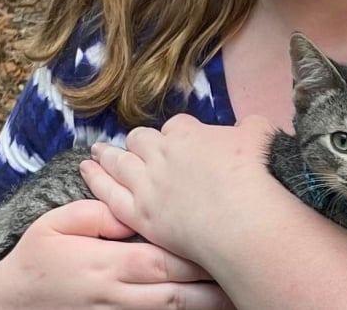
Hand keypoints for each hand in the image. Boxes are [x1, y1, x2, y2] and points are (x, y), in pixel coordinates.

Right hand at [0, 199, 234, 309]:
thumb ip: (96, 214)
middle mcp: (119, 295)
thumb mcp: (56, 224)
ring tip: (242, 292)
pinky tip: (211, 304)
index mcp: (107, 264)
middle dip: (215, 283)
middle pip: (178, 292)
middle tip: (249, 270)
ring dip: (208, 303)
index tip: (228, 240)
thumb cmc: (37, 256)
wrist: (11, 303)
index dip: (197, 255)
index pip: (162, 261)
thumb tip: (128, 209)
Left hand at [82, 114, 284, 265]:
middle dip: (139, 142)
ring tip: (97, 151)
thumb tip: (249, 127)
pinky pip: (109, 195)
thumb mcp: (260, 136)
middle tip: (135, 145)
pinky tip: (87, 171)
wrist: (242, 219)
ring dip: (107, 154)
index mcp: (188, 133)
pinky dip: (96, 180)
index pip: (176, 127)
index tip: (184, 144)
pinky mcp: (140, 214)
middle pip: (142, 141)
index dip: (179, 136)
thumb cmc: (254, 177)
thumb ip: (250, 127)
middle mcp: (161, 154)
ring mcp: (147, 184)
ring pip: (119, 163)